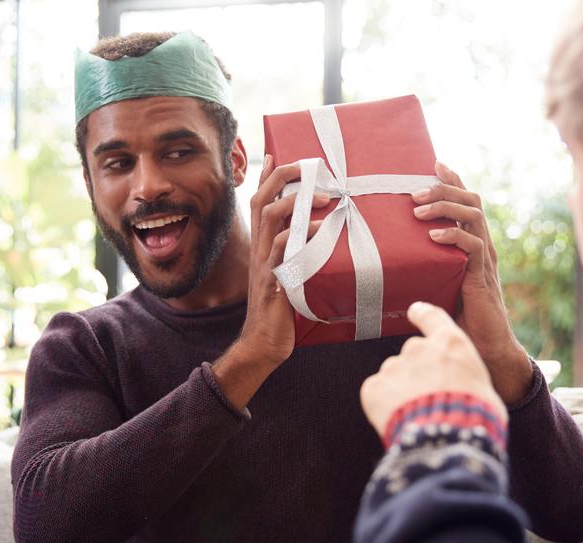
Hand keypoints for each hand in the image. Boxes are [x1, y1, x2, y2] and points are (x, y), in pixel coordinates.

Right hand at [212, 156, 329, 408]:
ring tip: (324, 196)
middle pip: (260, 201)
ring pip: (269, 218)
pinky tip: (324, 229)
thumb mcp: (287, 276)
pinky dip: (304, 235)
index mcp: (261, 247)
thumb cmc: (280, 313)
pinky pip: (284, 250)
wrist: (263, 345)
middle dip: (281, 178)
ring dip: (296, 202)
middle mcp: (259, 251)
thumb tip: (316, 238)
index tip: (278, 156)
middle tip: (307, 166)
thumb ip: (295, 255)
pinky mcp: (274, 280)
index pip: (257, 203)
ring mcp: (264, 264)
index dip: (266, 179)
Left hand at [360, 301, 505, 436]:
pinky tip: (399, 419)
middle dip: (417, 372)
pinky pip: (377, 393)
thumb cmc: (475, 417)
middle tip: (429, 399)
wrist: (447, 439)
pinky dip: (384, 405)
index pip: (432, 317)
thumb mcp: (485, 388)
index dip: (422, 314)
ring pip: (394, 375)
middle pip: (413, 354)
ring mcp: (394, 366)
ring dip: (401, 390)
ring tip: (416, 414)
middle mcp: (418, 348)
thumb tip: (463, 387)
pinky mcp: (374, 387)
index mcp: (450, 343)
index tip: (414, 311)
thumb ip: (465, 376)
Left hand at [411, 161, 532, 404]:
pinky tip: (433, 236)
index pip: (466, 202)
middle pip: (471, 201)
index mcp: (472, 244)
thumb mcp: (436, 284)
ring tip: (418, 209)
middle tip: (414, 191)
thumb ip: (422, 268)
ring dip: (444, 207)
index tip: (435, 162)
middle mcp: (482, 246)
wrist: (485, 348)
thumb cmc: (458, 319)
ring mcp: (484, 260)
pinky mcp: (482, 277)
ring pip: (473, 216)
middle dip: (444, 189)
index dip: (453, 180)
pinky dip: (453, 236)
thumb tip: (387, 261)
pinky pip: (472, 247)